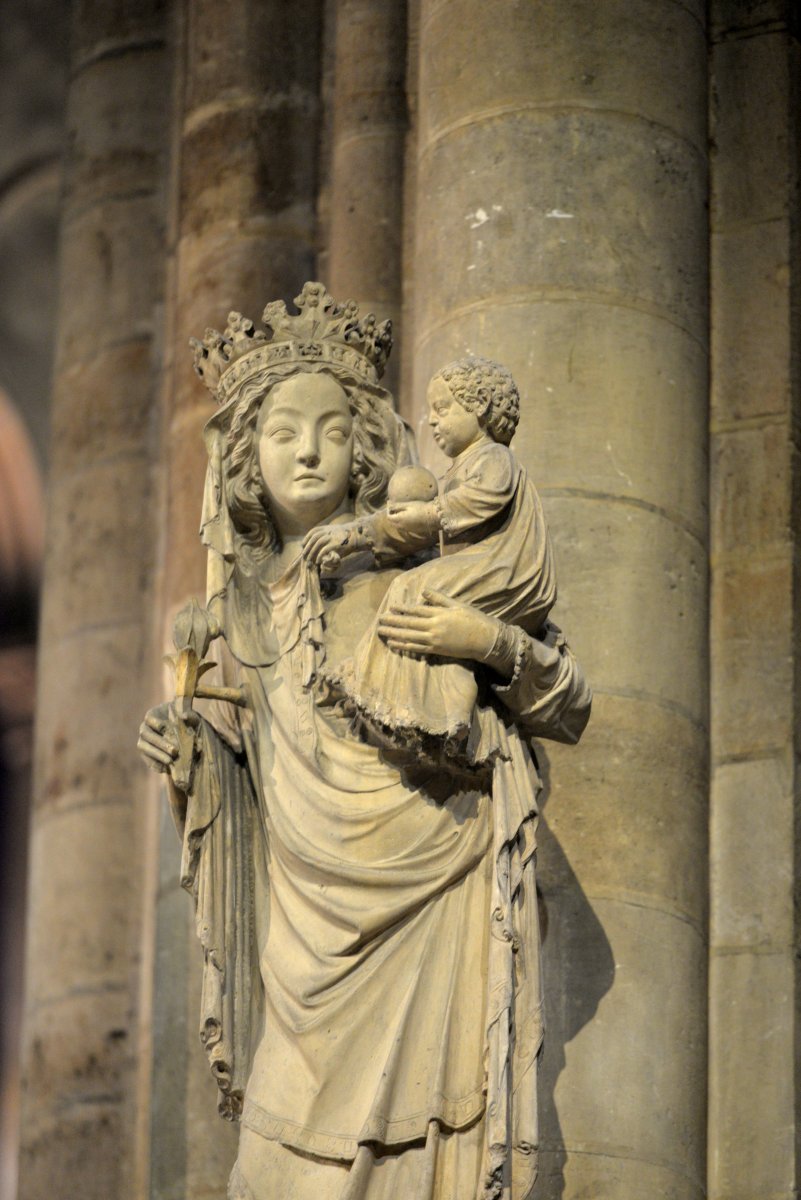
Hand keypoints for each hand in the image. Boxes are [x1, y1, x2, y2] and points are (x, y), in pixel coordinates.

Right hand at [137, 702, 198, 775]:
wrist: (185, 736)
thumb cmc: (187, 722)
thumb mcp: (192, 719)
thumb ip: (190, 717)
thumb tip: (184, 717)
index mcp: (153, 716)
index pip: (149, 718)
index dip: (154, 722)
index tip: (163, 727)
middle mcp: (145, 729)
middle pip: (147, 735)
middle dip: (160, 743)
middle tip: (174, 750)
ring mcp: (144, 742)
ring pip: (145, 748)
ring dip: (157, 755)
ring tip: (170, 761)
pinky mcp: (147, 755)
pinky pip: (148, 761)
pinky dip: (156, 765)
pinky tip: (166, 769)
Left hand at [303, 522, 368, 567]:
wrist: (356, 536)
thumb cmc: (344, 537)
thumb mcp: (333, 531)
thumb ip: (324, 535)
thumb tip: (315, 544)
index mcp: (325, 528)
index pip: (312, 533)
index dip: (306, 540)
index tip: (303, 546)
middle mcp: (327, 531)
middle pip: (313, 539)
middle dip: (307, 549)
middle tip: (304, 557)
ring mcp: (332, 537)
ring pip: (317, 544)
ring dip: (312, 553)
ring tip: (310, 561)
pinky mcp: (336, 544)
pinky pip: (324, 550)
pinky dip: (320, 556)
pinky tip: (318, 561)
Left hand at [377, 590, 498, 661]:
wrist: (484, 639)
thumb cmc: (473, 619)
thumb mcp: (457, 604)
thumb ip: (439, 598)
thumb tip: (424, 591)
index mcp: (438, 613)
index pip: (415, 611)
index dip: (401, 610)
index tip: (390, 608)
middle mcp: (434, 626)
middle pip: (408, 624)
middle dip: (392, 622)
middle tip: (379, 621)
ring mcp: (434, 639)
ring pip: (409, 637)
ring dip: (394, 634)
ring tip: (381, 632)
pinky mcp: (436, 650)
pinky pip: (416, 648)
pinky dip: (403, 646)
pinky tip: (394, 644)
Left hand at [385, 500, 439, 537]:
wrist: (433, 516)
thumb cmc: (420, 508)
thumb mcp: (408, 505)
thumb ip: (397, 506)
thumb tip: (388, 504)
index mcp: (399, 519)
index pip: (389, 517)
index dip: (388, 511)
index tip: (391, 504)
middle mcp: (402, 526)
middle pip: (392, 523)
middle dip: (391, 516)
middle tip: (394, 508)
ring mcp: (407, 530)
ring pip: (397, 526)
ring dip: (396, 520)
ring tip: (400, 512)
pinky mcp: (413, 531)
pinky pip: (403, 528)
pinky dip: (402, 523)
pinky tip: (407, 517)